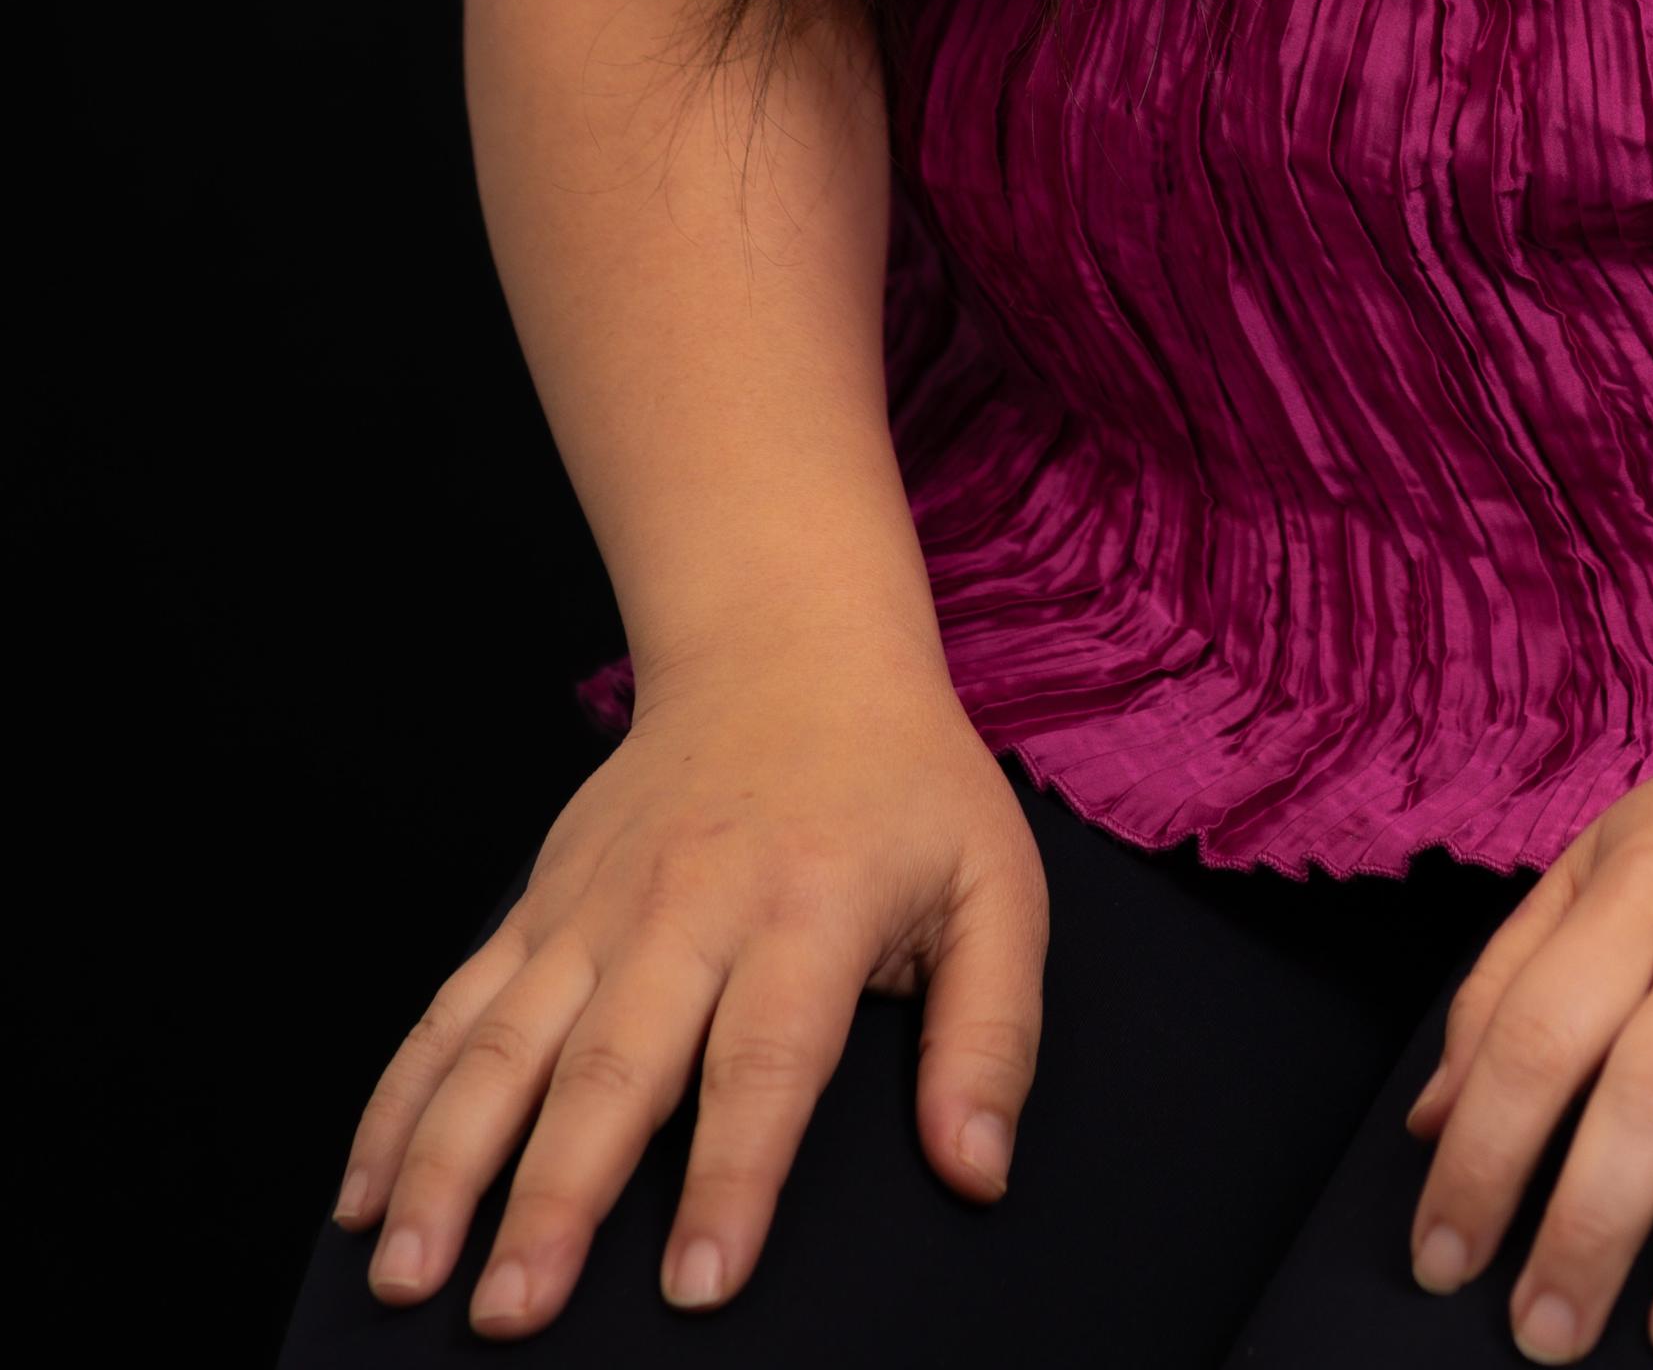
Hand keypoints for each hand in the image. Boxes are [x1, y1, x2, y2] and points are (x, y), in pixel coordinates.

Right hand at [332, 632, 1047, 1332]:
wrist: (787, 646)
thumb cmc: (902, 785)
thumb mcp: (994, 885)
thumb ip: (992, 1032)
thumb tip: (977, 1168)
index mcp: (807, 909)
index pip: (763, 1064)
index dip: (731, 1179)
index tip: (698, 1289)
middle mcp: (685, 909)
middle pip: (611, 1068)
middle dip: (556, 1198)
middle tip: (513, 1315)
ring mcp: (594, 906)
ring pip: (505, 1045)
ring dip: (448, 1163)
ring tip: (411, 1276)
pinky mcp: (537, 903)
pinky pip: (453, 1009)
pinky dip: (399, 1103)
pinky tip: (362, 1197)